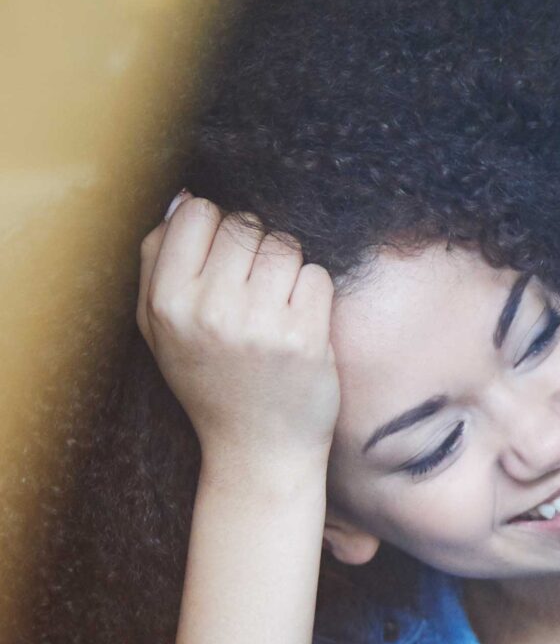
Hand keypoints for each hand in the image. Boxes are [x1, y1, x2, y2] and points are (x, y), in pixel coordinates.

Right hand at [137, 194, 338, 473]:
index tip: (221, 255)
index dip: (215, 226)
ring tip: (276, 303)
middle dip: (254, 245)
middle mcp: (211, 308)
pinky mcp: (305, 337)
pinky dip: (313, 291)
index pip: (198, 213)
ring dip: (287, 266)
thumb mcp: (158, 325)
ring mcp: (261, 323)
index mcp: (168, 300)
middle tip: (253, 283)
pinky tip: (299, 321)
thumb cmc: (207, 378)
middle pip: (245, 224)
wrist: (256, 447)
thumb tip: (185, 196)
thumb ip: (158, 258)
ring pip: (285, 245)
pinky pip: (317, 276)